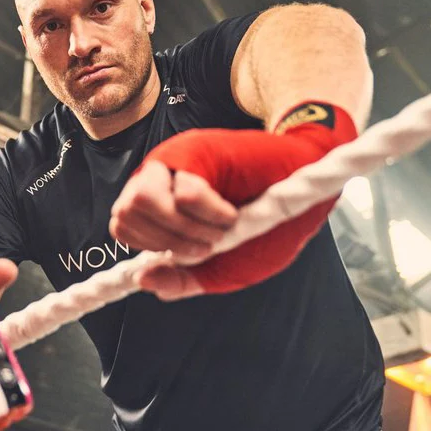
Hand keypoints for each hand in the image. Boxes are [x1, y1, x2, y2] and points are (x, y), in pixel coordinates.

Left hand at [122, 102, 356, 300]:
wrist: (308, 191)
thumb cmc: (267, 228)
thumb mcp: (223, 267)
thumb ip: (184, 278)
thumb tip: (143, 280)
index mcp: (158, 204)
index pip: (123, 226)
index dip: (149, 248)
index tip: (188, 256)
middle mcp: (159, 180)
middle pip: (124, 214)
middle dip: (166, 243)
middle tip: (206, 247)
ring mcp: (177, 162)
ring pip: (142, 200)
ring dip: (183, 229)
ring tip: (217, 232)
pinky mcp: (201, 149)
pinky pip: (184, 191)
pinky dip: (209, 213)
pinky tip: (230, 215)